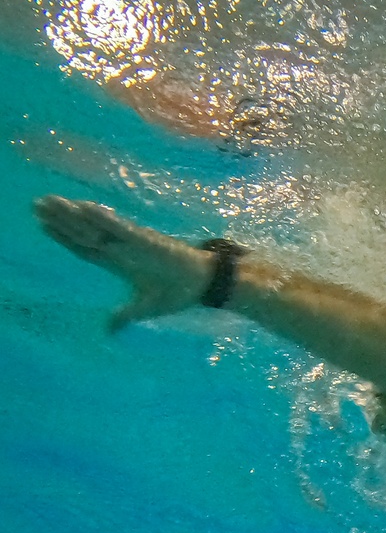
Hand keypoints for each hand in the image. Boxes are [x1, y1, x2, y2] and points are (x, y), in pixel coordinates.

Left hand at [34, 196, 212, 330]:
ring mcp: (131, 242)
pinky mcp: (146, 240)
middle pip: (84, 232)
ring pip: (96, 226)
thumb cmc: (176, 292)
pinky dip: (103, 218)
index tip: (42, 225)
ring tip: (51, 201)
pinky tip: (84, 207)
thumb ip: (124, 316)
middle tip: (36, 204)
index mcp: (118, 263)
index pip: (84, 248)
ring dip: (73, 214)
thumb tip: (108, 331)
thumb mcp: (144, 308)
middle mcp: (120, 249)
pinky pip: (121, 228)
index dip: (63, 238)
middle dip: (60, 219)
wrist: (202, 285)